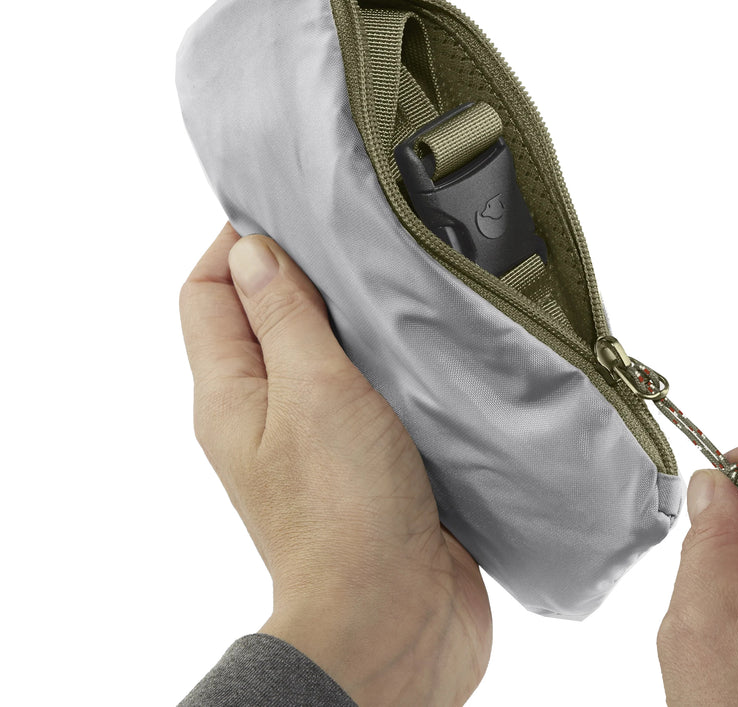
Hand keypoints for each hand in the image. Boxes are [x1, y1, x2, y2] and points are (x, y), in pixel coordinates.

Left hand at [179, 223, 491, 705]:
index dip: (241, 241)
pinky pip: (374, 391)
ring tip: (404, 283)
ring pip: (328, 352)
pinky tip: (433, 344)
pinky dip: (395, 362)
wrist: (397, 621)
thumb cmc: (347, 513)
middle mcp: (269, 413)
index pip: (211, 292)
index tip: (298, 211)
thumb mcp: (313, 393)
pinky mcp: (375, 460)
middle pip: (269, 316)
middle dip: (309, 273)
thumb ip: (285, 318)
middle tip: (365, 239)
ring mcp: (323, 439)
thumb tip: (253, 249)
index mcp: (233, 394)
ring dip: (360, 319)